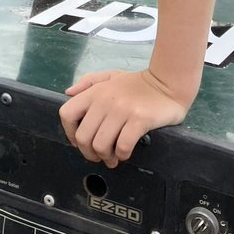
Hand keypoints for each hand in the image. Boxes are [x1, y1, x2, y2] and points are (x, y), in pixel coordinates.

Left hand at [59, 68, 190, 168]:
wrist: (167, 84)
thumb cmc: (137, 83)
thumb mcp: (110, 77)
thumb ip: (88, 83)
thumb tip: (68, 92)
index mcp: (95, 91)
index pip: (67, 114)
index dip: (70, 132)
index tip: (80, 141)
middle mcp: (105, 100)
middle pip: (83, 137)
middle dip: (89, 153)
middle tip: (100, 155)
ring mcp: (122, 110)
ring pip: (101, 145)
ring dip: (106, 157)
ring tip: (113, 157)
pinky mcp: (139, 120)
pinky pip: (122, 147)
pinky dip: (122, 155)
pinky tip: (126, 152)